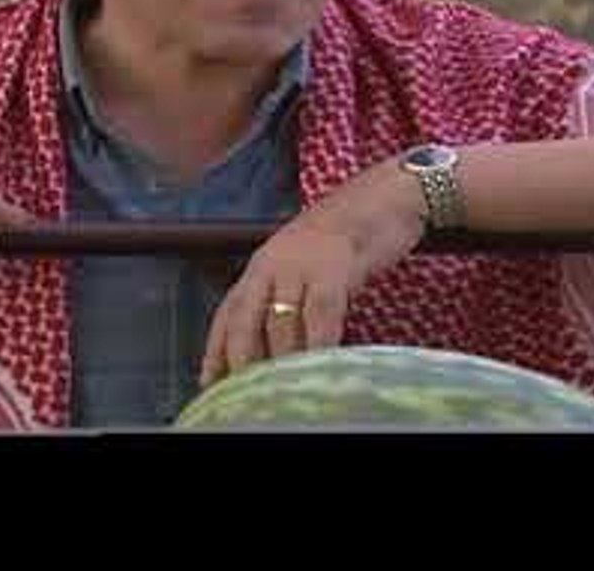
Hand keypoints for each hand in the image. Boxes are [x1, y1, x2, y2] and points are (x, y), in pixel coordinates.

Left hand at [198, 155, 426, 387]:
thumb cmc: (347, 235)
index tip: (209, 383)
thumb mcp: (303, 263)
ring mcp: (301, 265)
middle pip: (245, 322)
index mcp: (261, 265)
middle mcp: (272, 264)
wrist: (385, 195)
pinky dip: (317, 345)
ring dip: (281, 362)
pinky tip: (318, 367)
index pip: (228, 313)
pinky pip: (320, 315)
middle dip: (242, 363)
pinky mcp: (333, 268)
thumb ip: (285, 297)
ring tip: (281, 394)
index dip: (215, 350)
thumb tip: (275, 347)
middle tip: (245, 397)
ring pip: (280, 324)